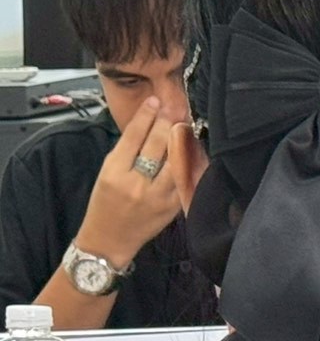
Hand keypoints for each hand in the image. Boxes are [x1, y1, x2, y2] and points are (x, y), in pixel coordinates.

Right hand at [76, 97, 181, 265]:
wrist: (108, 240)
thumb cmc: (105, 204)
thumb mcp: (106, 174)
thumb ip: (126, 151)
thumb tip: (148, 123)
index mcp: (113, 173)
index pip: (133, 136)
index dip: (146, 115)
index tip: (155, 100)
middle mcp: (136, 183)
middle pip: (157, 144)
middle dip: (167, 122)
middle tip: (173, 109)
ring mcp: (157, 196)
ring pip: (176, 159)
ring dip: (183, 139)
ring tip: (185, 125)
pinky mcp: (173, 206)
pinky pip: (186, 177)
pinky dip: (190, 160)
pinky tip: (193, 148)